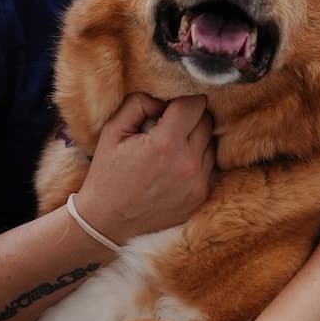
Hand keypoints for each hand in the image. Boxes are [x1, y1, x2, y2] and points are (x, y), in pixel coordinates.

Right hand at [76, 92, 214, 243]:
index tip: (173, 104)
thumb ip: (138, 104)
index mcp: (165, 144)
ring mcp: (197, 183)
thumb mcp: (113, 131)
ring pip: (211, 143)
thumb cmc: (108, 174)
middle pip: (206, 122)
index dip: (184, 99)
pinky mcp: (201, 197)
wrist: (108, 222)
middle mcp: (187, 163)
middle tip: (172, 123)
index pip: (193, 104)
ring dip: (197, 138)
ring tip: (173, 146)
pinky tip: (178, 164)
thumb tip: (162, 98)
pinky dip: (199, 160)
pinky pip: (211, 166)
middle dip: (191, 117)